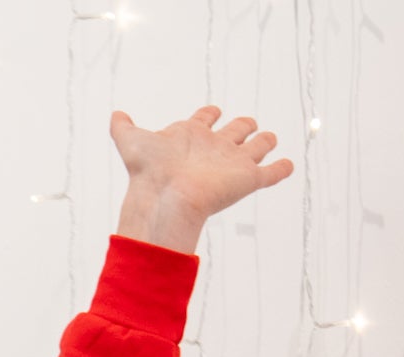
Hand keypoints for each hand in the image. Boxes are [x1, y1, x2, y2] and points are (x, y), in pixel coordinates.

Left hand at [111, 105, 294, 253]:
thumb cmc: (150, 170)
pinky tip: (288, 165)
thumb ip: (123, 128)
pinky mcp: (246, 180)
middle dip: (242, 126)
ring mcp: (231, 165)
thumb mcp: (132, 141)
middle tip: (248, 125)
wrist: (165, 197)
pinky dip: (280, 169)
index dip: (208, 114)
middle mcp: (213, 149)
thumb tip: (116, 115)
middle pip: (235, 131)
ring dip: (263, 143)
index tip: (212, 111)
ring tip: (269, 140)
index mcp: (192, 137)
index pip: (204, 120)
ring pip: (256, 149)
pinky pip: (270, 174)